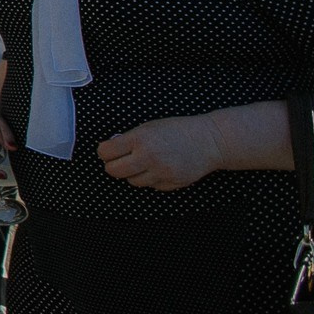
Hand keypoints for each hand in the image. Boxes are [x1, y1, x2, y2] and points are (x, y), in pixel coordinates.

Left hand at [99, 114, 222, 190]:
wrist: (209, 141)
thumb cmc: (178, 130)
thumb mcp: (149, 127)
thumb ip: (129, 139)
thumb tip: (109, 150)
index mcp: (140, 139)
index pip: (106, 152)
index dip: (104, 152)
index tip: (107, 151)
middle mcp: (149, 157)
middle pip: (114, 171)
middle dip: (113, 165)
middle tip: (119, 160)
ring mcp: (161, 172)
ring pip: (132, 181)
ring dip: (133, 173)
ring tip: (144, 162)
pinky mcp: (171, 184)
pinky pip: (150, 186)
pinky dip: (151, 179)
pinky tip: (160, 168)